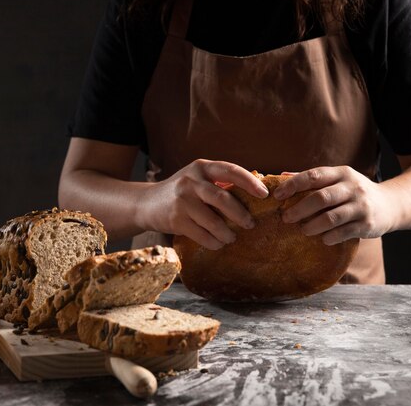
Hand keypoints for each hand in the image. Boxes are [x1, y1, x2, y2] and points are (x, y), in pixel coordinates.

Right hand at [144, 159, 268, 249]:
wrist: (146, 203)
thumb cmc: (182, 192)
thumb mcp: (198, 178)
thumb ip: (221, 182)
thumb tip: (257, 191)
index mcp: (202, 167)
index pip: (230, 170)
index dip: (249, 182)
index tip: (264, 194)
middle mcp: (191, 181)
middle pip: (222, 198)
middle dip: (240, 214)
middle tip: (251, 223)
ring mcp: (182, 201)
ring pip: (213, 221)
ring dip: (227, 233)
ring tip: (232, 237)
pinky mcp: (176, 220)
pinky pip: (201, 235)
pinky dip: (214, 242)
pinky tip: (218, 243)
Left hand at [273, 166, 397, 244]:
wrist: (391, 204)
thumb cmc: (355, 192)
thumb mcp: (339, 179)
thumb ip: (313, 179)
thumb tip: (282, 177)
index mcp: (342, 173)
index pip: (314, 176)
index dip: (293, 185)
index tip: (277, 195)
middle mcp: (353, 187)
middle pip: (321, 197)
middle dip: (299, 209)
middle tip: (286, 218)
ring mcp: (361, 206)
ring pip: (331, 217)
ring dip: (312, 225)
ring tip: (303, 230)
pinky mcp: (366, 224)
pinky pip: (343, 233)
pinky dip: (329, 237)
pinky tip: (322, 239)